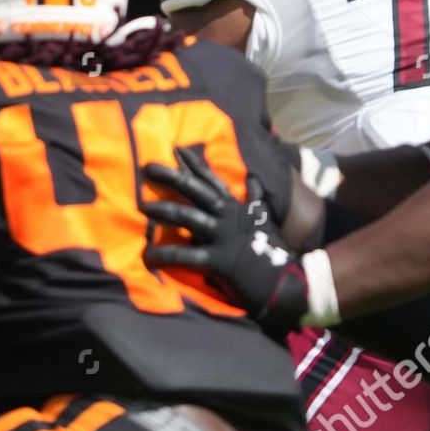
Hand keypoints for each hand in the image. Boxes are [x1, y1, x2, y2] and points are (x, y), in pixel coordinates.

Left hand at [140, 146, 310, 336]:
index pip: (212, 180)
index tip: (176, 148)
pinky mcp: (219, 260)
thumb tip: (253, 177)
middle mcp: (227, 217)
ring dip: (162, 210)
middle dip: (171, 176)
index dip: (194, 164)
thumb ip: (255, 199)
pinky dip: (165, 255)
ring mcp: (223, 237)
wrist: (289, 282)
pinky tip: (148, 255)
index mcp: (236, 208)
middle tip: (147, 166)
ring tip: (140, 206)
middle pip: (195, 190)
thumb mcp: (265, 219)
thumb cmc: (274, 251)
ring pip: (188, 217)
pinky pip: (186, 255)